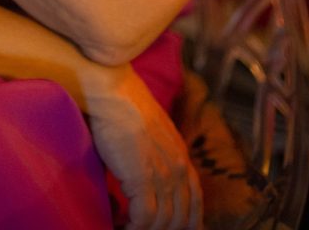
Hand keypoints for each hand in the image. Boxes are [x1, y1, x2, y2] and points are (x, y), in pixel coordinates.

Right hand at [87, 65, 202, 229]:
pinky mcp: (142, 178)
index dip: (188, 223)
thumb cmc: (123, 108)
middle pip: (182, 218)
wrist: (113, 93)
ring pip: (163, 223)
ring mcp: (163, 174)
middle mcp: (178, 168)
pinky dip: (133, 228)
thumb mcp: (152, 133)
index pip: (195, 202)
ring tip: (128, 227)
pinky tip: (121, 225)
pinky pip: (144, 219)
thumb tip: (146, 180)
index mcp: (181, 157)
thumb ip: (157, 156)